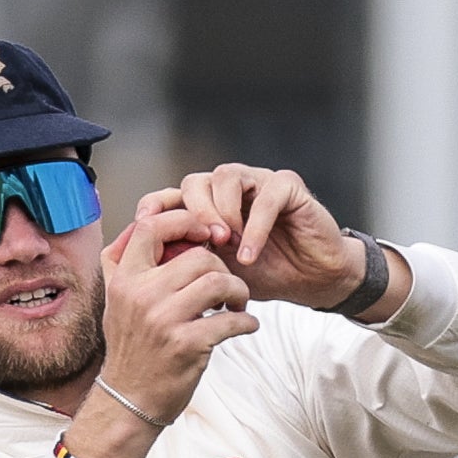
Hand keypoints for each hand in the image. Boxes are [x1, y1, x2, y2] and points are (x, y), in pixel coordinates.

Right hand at [71, 201, 255, 457]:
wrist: (128, 400)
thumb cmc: (131, 349)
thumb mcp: (116, 301)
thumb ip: (127, 263)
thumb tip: (147, 223)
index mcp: (124, 279)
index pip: (151, 226)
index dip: (184, 222)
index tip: (205, 235)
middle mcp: (141, 295)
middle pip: (198, 256)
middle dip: (223, 268)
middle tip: (229, 285)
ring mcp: (164, 320)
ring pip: (218, 282)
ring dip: (239, 291)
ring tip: (239, 304)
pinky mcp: (186, 345)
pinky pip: (230, 321)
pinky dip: (247, 322)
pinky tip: (247, 325)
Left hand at [150, 163, 392, 315]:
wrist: (313, 281)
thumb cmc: (267, 274)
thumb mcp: (220, 272)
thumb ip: (192, 260)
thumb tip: (151, 264)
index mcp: (211, 205)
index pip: (175, 194)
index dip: (157, 204)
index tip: (144, 225)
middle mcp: (232, 188)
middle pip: (197, 181)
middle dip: (193, 210)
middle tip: (200, 242)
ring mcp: (259, 182)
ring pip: (227, 177)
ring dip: (221, 212)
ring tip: (226, 245)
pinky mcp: (288, 186)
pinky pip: (266, 196)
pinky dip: (254, 226)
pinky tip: (249, 253)